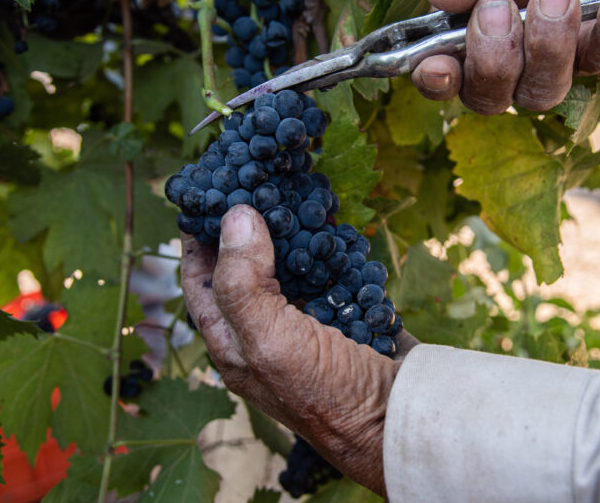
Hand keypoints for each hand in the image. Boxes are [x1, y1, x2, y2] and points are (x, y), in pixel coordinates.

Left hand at [180, 205, 416, 495]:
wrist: (402, 421)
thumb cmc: (328, 394)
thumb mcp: (271, 341)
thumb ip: (243, 282)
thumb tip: (235, 215)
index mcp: (234, 345)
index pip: (200, 283)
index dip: (196, 240)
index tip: (203, 192)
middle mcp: (265, 333)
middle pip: (243, 268)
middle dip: (245, 224)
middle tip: (251, 179)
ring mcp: (307, 323)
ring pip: (288, 264)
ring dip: (288, 228)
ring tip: (288, 188)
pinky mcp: (344, 313)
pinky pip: (329, 270)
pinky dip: (329, 242)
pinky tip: (331, 218)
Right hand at [414, 0, 599, 112]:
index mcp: (469, 34)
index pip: (444, 77)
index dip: (436, 80)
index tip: (437, 65)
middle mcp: (509, 63)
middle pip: (490, 98)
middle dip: (494, 58)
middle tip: (500, 5)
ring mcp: (557, 67)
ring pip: (544, 90)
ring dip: (549, 43)